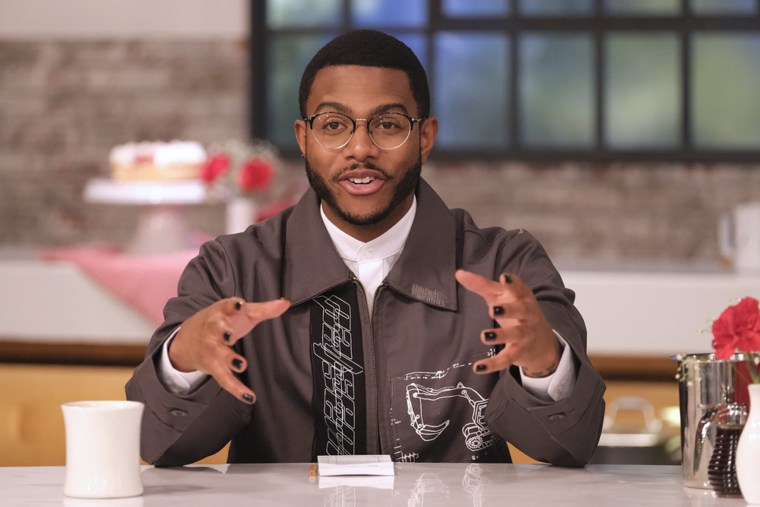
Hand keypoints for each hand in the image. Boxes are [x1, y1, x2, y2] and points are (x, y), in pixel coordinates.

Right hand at [168, 297, 290, 403]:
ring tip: (241, 364)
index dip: (233, 306)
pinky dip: (236, 389)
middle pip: (217, 331)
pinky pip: (224, 379)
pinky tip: (250, 397)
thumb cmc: (222, 321)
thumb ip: (263, 309)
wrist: (188, 339)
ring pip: (218, 356)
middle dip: (223, 333)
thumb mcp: (240, 313)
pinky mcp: (213, 367)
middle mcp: (214, 330)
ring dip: (228, 360)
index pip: (227, 307)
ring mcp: (212, 349)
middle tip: (230, 336)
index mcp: (222, 313)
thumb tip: (286, 303)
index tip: (240, 305)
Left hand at [455, 270, 560, 376]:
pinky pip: (506, 359)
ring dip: (501, 335)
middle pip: (521, 310)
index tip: (504, 278)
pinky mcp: (518, 352)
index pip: (519, 288)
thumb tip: (459, 273)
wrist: (542, 343)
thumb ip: (481, 285)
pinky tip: (478, 367)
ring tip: (485, 335)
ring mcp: (524, 334)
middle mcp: (527, 315)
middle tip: (493, 309)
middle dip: (509, 310)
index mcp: (522, 297)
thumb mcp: (501, 296)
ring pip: (515, 335)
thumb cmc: (516, 311)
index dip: (513, 283)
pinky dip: (492, 364)